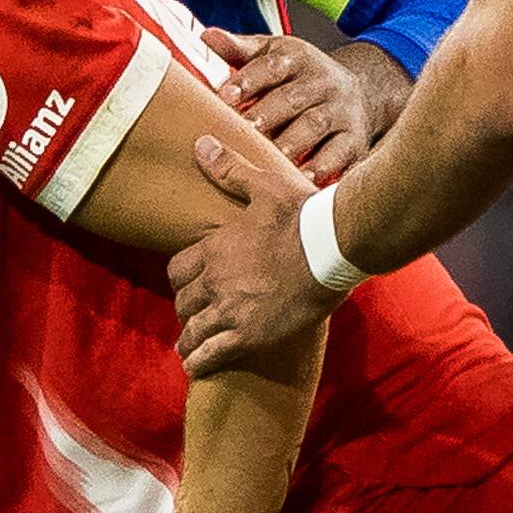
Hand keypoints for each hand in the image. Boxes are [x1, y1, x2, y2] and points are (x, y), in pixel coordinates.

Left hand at [168, 131, 339, 374]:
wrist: (335, 246)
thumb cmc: (304, 213)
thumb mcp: (264, 186)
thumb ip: (230, 171)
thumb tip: (200, 144)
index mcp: (215, 248)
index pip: (177, 270)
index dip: (182, 279)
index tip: (190, 284)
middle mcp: (216, 281)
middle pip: (183, 301)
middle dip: (188, 308)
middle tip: (196, 315)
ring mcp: (231, 310)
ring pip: (193, 330)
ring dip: (189, 339)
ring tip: (189, 348)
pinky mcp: (250, 334)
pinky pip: (212, 354)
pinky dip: (200, 362)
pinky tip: (195, 367)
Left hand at [204, 28, 389, 181]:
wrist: (362, 91)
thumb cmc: (301, 77)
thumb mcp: (273, 55)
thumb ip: (239, 50)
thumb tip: (206, 36)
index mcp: (297, 58)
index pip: (272, 66)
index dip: (248, 80)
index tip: (225, 95)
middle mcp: (321, 82)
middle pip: (292, 98)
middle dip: (266, 114)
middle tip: (243, 130)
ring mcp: (340, 110)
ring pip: (315, 125)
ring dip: (291, 142)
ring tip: (268, 157)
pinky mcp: (353, 138)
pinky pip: (339, 152)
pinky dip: (322, 166)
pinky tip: (302, 179)